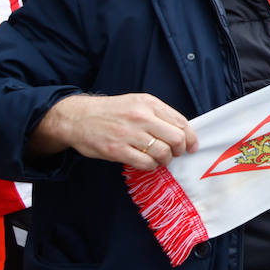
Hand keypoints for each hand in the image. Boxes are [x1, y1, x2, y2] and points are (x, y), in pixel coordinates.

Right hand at [31, 93, 196, 169]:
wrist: (77, 117)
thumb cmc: (111, 111)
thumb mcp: (137, 103)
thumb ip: (158, 114)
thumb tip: (182, 132)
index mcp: (149, 103)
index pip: (180, 122)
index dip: (191, 137)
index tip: (192, 146)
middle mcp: (141, 117)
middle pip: (176, 138)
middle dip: (180, 150)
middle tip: (176, 154)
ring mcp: (128, 134)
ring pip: (163, 153)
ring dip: (166, 160)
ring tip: (161, 159)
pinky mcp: (117, 150)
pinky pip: (146, 163)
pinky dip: (152, 166)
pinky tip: (148, 163)